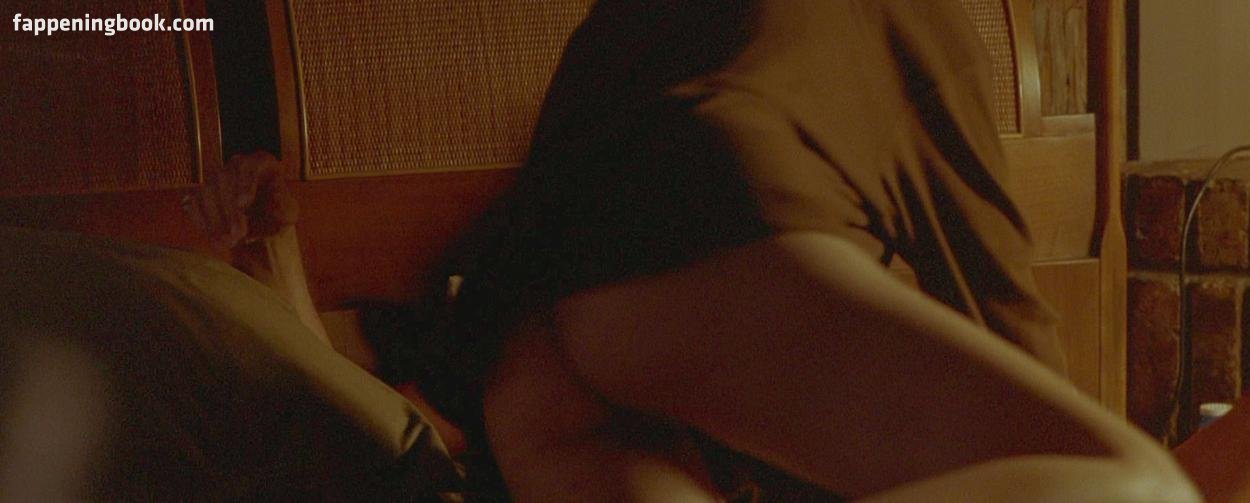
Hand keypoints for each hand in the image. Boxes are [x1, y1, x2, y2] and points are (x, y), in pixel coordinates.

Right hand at [182, 151, 296, 250]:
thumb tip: (276, 199)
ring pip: (206, 192)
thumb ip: (284, 207)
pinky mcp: (200, 193)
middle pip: (224, 180)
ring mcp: (215, 177)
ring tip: (229, 243)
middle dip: (230, 211)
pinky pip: (193, 204)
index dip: (244, 183)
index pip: (249, 166)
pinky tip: (215, 240)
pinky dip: (202, 223)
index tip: (244, 203)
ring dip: (215, 220)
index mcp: (261, 162)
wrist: (261, 228)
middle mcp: (236, 165)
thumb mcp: (288, 214)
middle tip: (238, 235)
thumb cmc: (277, 216)